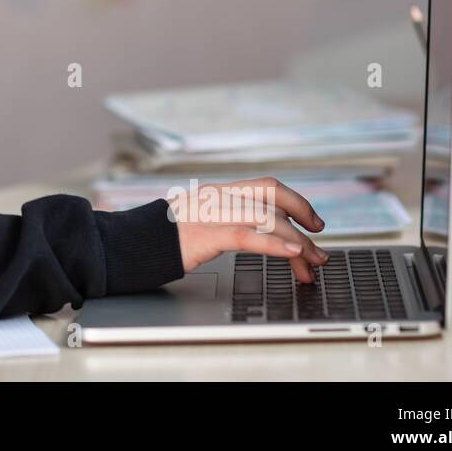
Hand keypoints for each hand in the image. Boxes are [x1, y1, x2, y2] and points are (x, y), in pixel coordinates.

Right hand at [166, 176, 328, 282]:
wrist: (132, 244)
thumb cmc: (164, 238)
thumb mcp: (200, 220)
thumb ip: (227, 220)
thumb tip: (262, 235)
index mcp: (219, 191)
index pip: (268, 187)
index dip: (298, 203)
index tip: (316, 224)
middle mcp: (219, 196)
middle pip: (275, 203)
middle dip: (304, 229)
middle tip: (319, 255)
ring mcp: (212, 212)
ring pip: (268, 219)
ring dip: (297, 243)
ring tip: (311, 263)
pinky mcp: (206, 233)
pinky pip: (248, 235)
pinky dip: (275, 244)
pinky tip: (291, 253)